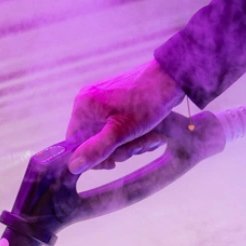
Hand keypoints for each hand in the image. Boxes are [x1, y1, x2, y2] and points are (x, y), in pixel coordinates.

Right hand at [66, 59, 184, 173]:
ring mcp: (103, 102)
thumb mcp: (120, 132)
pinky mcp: (116, 103)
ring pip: (109, 138)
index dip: (92, 158)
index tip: (113, 163)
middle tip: (139, 146)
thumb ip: (96, 150)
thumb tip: (73, 167)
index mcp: (83, 106)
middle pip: (94, 142)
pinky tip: (150, 134)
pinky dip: (134, 136)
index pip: (73, 143)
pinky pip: (118, 129)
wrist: (171, 79)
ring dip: (131, 145)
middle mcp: (89, 102)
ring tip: (149, 138)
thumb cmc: (146, 103)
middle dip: (119, 149)